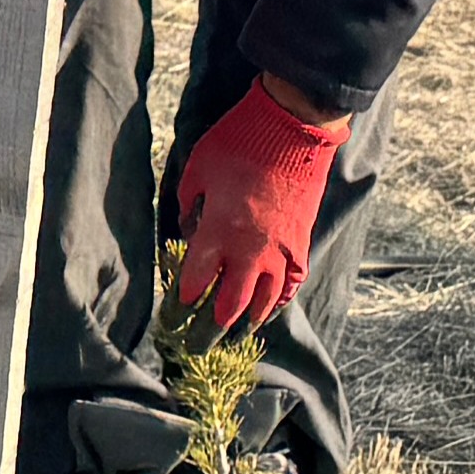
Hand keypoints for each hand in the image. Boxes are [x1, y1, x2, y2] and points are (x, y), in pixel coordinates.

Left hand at [164, 82, 350, 335]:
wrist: (294, 129)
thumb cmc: (240, 143)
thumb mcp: (198, 168)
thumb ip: (188, 204)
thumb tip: (187, 229)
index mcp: (218, 230)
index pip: (195, 281)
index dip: (182, 303)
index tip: (173, 315)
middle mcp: (250, 250)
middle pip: (230, 304)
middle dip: (211, 328)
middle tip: (198, 344)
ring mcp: (280, 250)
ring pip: (264, 301)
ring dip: (246, 321)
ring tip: (233, 335)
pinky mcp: (301, 244)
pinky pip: (291, 284)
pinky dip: (278, 301)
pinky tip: (268, 310)